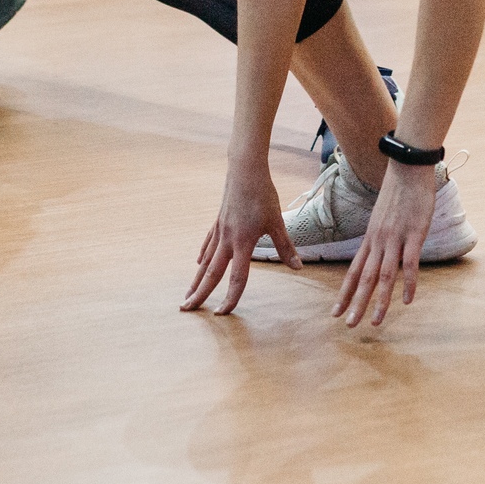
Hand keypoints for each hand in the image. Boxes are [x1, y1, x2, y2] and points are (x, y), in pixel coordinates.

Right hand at [181, 158, 299, 314]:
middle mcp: (227, 240)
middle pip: (211, 273)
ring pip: (205, 261)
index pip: (237, 277)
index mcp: (243, 242)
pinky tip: (198, 264)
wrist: (245, 170)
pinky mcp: (219, 221)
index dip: (230, 297)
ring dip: (196, 279)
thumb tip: (298, 267)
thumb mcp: (277, 221)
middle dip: (199, 293)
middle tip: (186, 309)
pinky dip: (203, 256)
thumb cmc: (262, 194)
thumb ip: (285, 246)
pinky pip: (208, 244)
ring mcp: (220, 231)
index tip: (222, 313)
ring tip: (188, 294)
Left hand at [335, 160, 437, 326]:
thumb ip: (382, 237)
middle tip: (349, 325)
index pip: (354, 271)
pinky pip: (410, 264)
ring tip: (376, 322)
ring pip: (384, 276)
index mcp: (370, 239)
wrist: (407, 168)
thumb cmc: (398, 192)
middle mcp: (378, 241)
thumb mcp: (383, 218)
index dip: (345, 293)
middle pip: (364, 278)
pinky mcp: (414, 234)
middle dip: (356, 304)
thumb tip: (382, 252)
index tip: (335, 312)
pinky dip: (408, 284)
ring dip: (380, 301)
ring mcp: (395, 238)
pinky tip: (408, 300)